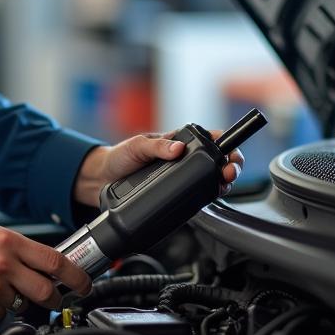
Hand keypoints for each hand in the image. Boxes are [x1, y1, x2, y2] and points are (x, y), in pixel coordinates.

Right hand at [0, 220, 91, 324]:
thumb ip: (15, 247)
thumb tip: (41, 262)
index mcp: (7, 242)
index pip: (55, 262)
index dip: (77, 277)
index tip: (85, 285)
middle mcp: (3, 266)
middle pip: (47, 291)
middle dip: (54, 299)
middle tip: (52, 300)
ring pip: (20, 305)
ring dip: (13, 301)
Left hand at [72, 130, 244, 208]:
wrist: (104, 178)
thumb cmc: (120, 156)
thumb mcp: (137, 146)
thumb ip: (157, 146)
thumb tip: (177, 148)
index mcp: (178, 140)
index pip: (210, 138)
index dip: (225, 144)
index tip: (228, 153)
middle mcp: (185, 157)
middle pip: (218, 159)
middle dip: (230, 164)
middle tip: (228, 172)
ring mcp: (183, 175)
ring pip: (213, 177)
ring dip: (223, 180)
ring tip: (223, 183)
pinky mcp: (178, 191)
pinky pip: (200, 193)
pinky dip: (211, 194)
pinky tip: (212, 195)